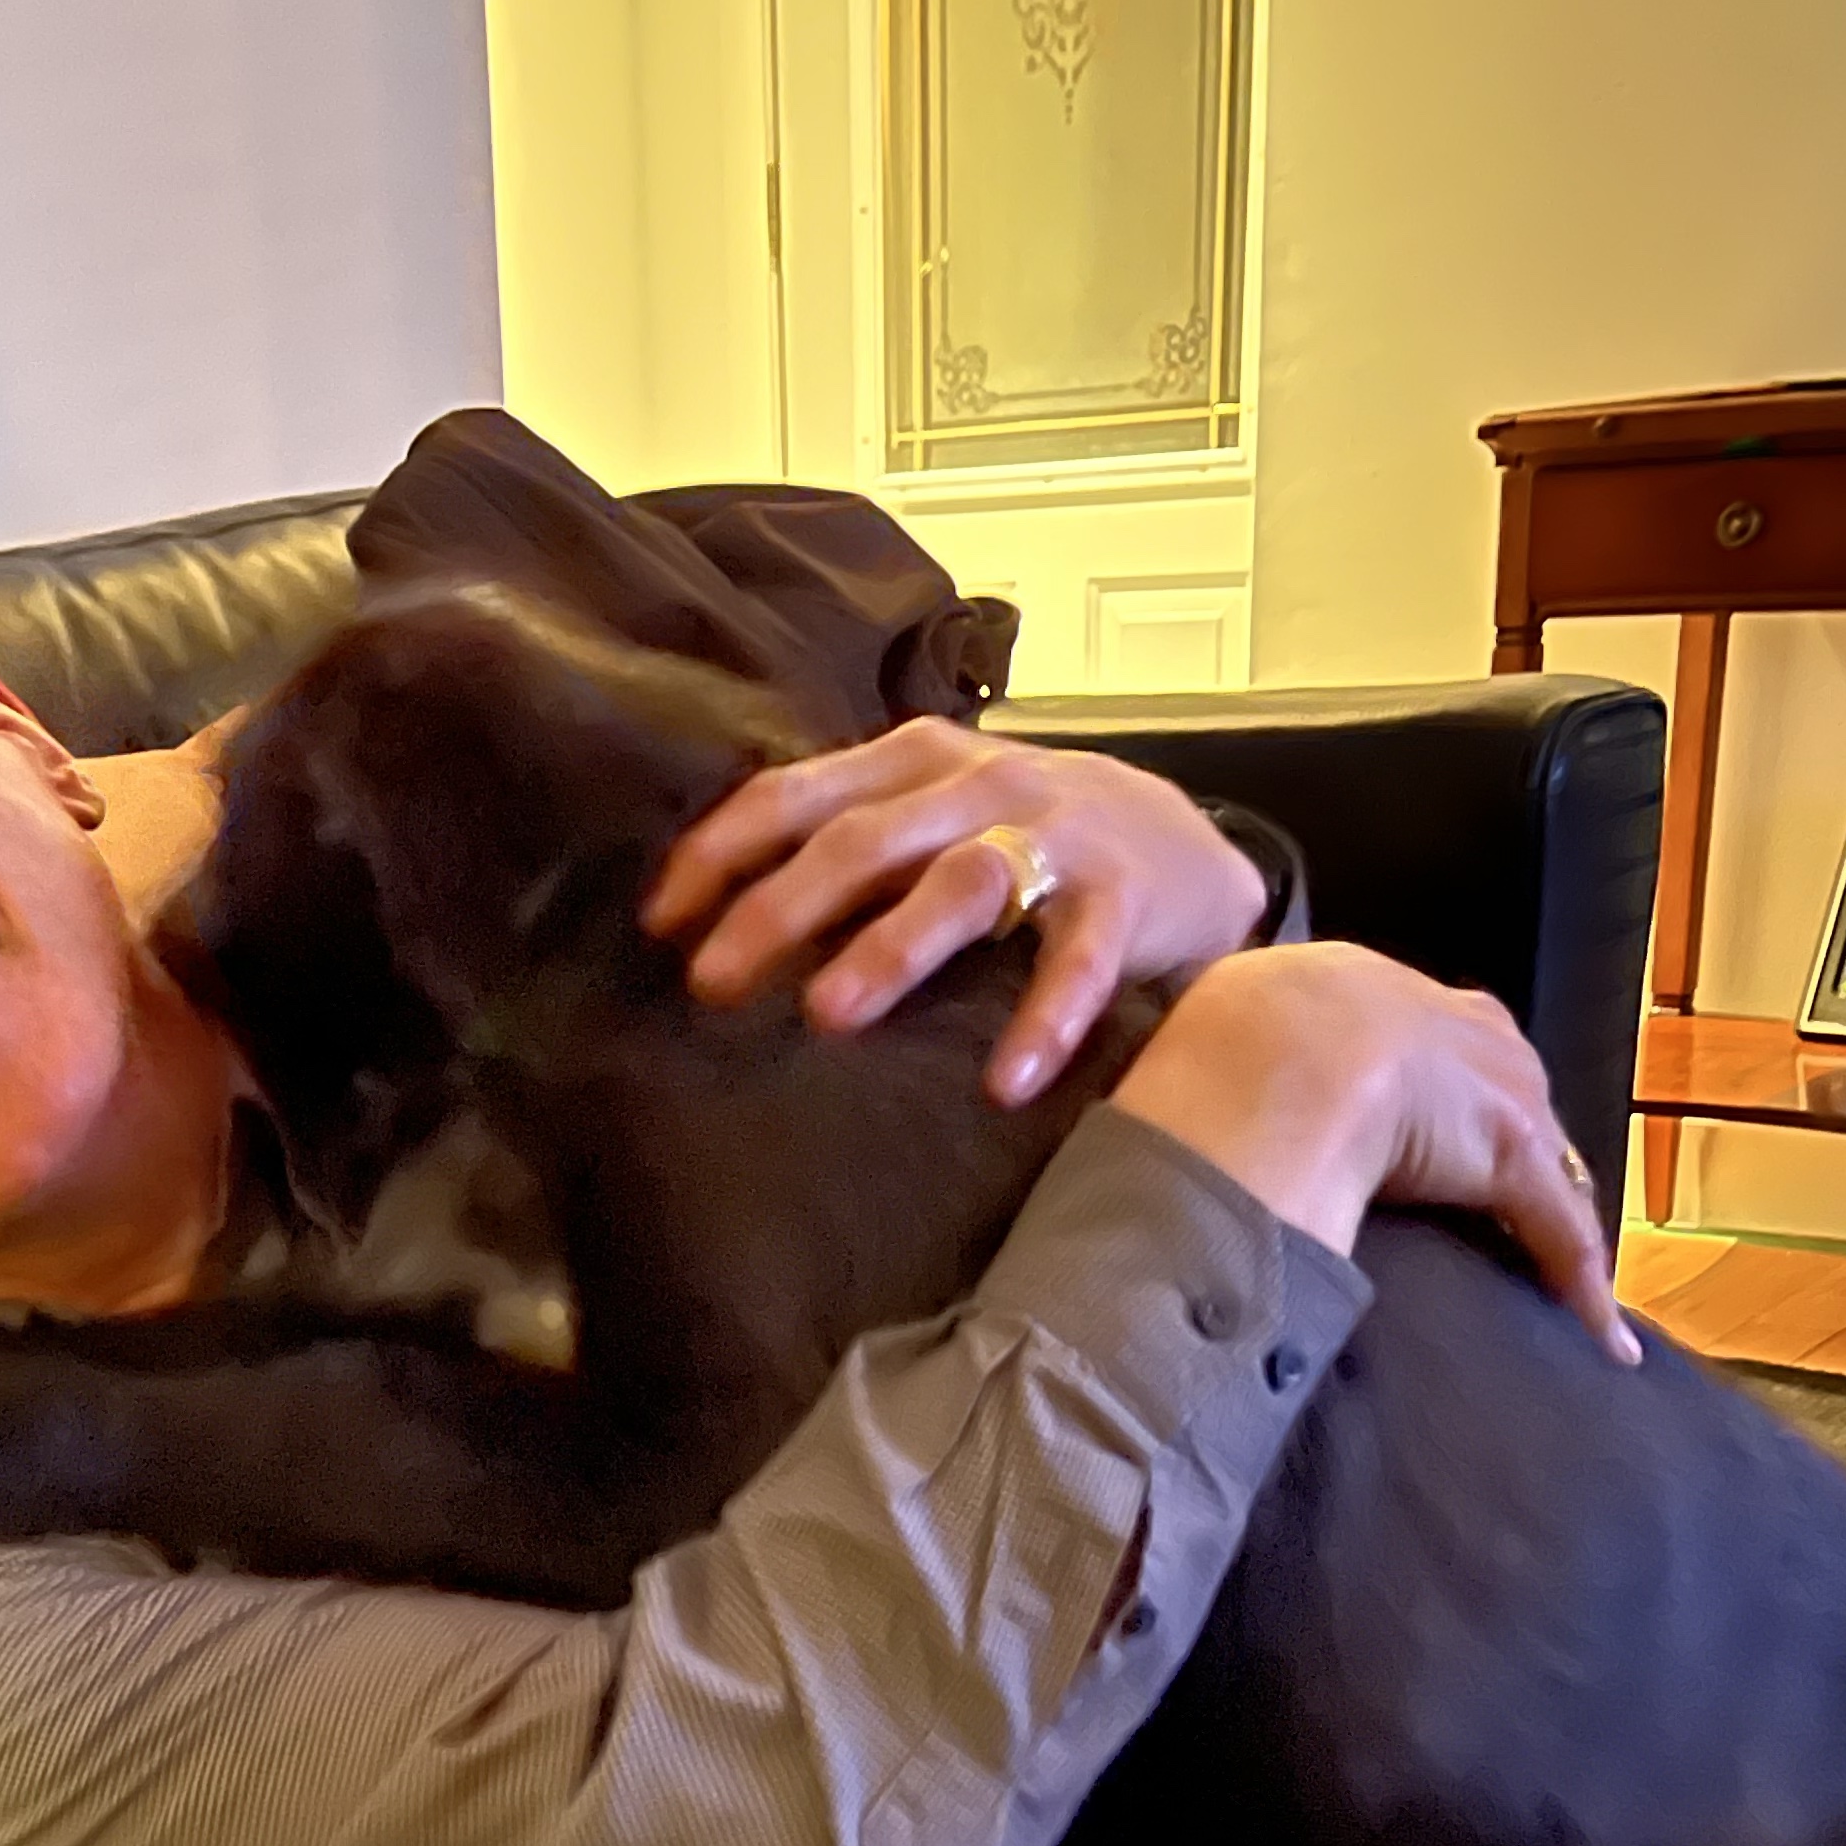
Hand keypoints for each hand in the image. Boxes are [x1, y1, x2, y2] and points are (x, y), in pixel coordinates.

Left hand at [641, 715, 1268, 1104]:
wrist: (1185, 848)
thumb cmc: (1024, 844)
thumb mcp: (929, 818)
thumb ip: (843, 851)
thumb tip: (714, 928)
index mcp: (911, 761)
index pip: (793, 794)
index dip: (721, 854)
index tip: (660, 924)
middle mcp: (977, 784)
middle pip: (860, 840)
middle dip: (777, 910)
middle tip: (712, 985)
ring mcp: (1054, 835)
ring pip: (959, 883)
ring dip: (891, 947)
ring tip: (829, 1015)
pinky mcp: (1123, 898)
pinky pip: (1076, 961)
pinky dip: (1042, 1020)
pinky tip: (1005, 1084)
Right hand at [1110, 942, 1638, 1364]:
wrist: (1276, 1055)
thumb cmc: (1222, 1041)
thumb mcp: (1213, 1024)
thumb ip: (1213, 1055)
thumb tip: (1159, 1099)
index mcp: (1363, 984)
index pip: (1417, 1032)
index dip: (1422, 1083)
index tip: (1414, 1122)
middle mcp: (1448, 1018)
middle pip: (1498, 1084)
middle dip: (1501, 1137)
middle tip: (1488, 1198)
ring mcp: (1491, 1086)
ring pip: (1540, 1157)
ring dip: (1548, 1214)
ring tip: (1552, 1269)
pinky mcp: (1513, 1155)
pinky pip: (1559, 1230)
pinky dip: (1583, 1284)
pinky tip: (1602, 1337)